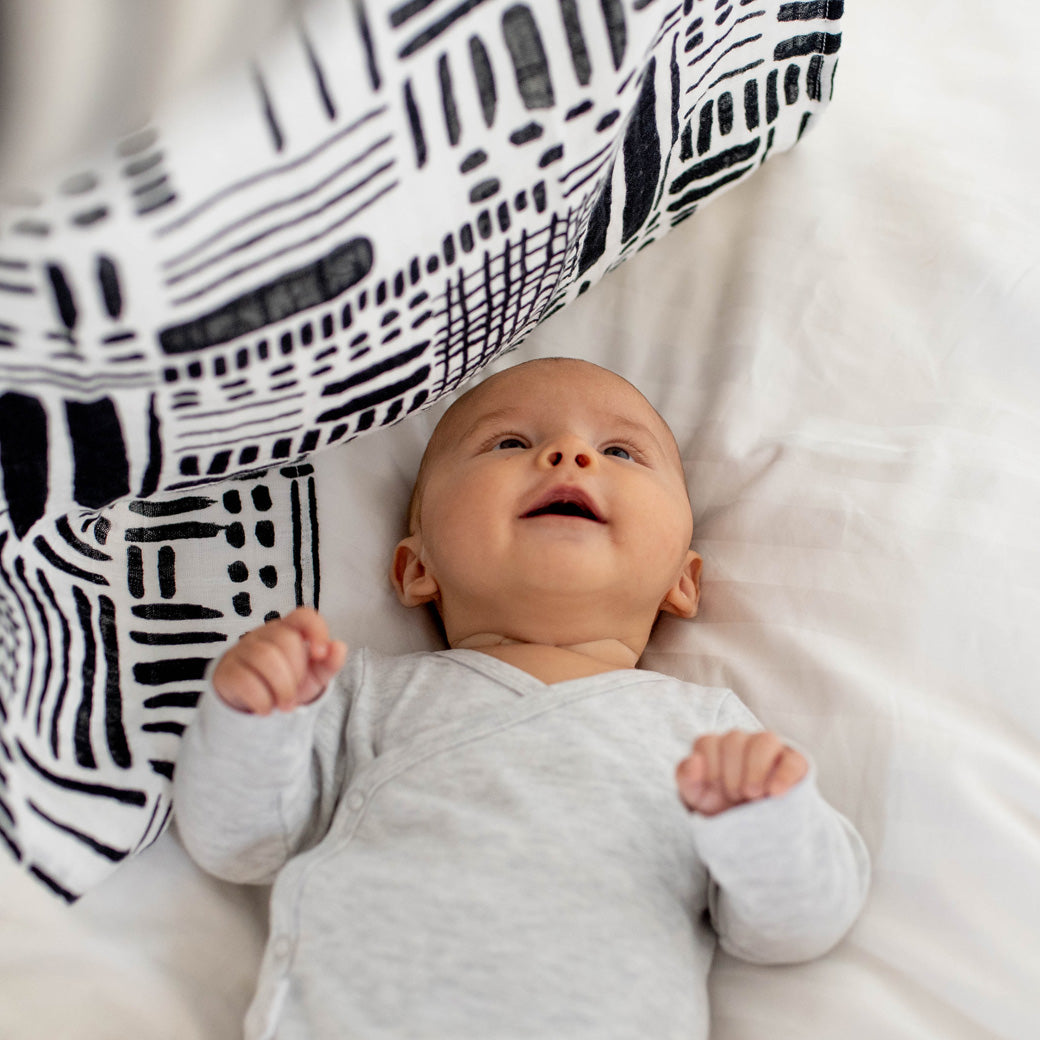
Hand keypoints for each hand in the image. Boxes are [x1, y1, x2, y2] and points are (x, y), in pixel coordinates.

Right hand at [212, 607, 347, 714]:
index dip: (316, 631)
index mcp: (290, 630)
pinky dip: (260, 699)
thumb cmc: (289, 680)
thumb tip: (339, 647)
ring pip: (264, 657)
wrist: (254, 702)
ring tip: (285, 706)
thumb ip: (330, 662)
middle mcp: (265, 634)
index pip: (304, 616)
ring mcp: (242, 650)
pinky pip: (243, 679)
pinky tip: (266, 709)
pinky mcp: (226, 670)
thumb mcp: (314, 675)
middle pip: (285, 640)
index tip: (320, 654)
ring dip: (280, 688)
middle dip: (296, 673)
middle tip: (296, 696)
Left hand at [676, 730, 807, 815]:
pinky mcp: (794, 763)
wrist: (752, 833)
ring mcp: (770, 749)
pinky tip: (775, 794)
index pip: (706, 742)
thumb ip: (686, 777)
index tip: (715, 790)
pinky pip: (793, 761)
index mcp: (715, 746)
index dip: (709, 769)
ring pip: (765, 740)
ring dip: (755, 769)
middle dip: (731, 773)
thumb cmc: (720, 807)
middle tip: (735, 796)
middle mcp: (742, 742)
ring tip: (753, 796)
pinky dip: (783, 776)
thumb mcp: (697, 798)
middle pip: (734, 739)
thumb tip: (693, 759)